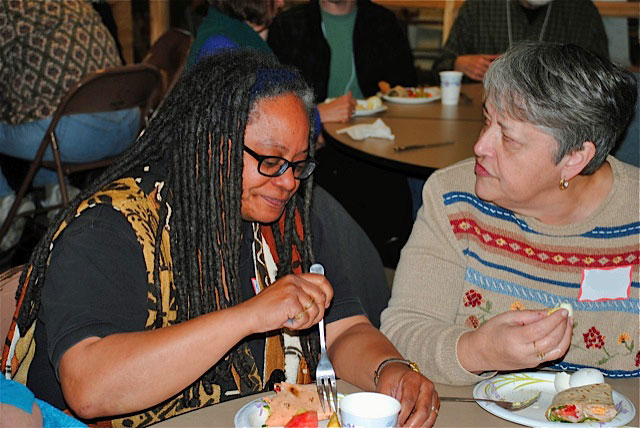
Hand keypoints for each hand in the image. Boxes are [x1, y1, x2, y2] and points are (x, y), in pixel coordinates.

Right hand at [241, 273, 332, 332]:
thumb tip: (323, 303)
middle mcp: (294, 281)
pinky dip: (298, 325)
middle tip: (308, 320)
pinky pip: (305, 318)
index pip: (321, 280)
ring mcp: (292, 290)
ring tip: (294, 322)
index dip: (328, 293)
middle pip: (321, 296)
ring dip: (307, 321)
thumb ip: (302, 295)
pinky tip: (288, 322)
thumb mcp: (285, 296)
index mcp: (294, 278)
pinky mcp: (290, 301)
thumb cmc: (265, 309)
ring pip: (314, 309)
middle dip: (318, 313)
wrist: (249, 315)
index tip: (326, 304)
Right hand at [317, 93, 355, 122]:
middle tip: (343, 110)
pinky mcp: (346, 117)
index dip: (353, 104)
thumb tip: (350, 93)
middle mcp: (348, 104)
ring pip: (351, 114)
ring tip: (341, 114)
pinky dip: (345, 119)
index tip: (352, 105)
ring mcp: (347, 110)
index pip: (355, 102)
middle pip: (353, 108)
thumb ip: (346, 97)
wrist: (325, 112)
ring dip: (347, 115)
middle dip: (350, 110)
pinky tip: (340, 117)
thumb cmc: (330, 106)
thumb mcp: (338, 99)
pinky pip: (348, 119)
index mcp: (346, 98)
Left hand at [376, 364, 438, 426]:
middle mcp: (426, 386)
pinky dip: (423, 425)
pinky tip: (414, 426)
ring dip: (419, 426)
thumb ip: (386, 401)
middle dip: (413, 424)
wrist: (398, 374)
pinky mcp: (434, 403)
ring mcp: (432, 395)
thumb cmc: (393, 379)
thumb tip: (385, 418)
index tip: (397, 423)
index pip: (410, 400)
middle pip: (423, 409)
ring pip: (430, 416)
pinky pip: (432, 418)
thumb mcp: (385, 387)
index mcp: (413, 379)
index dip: (403, 414)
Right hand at [454, 54, 499, 80]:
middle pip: (490, 71)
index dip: (497, 67)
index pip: (492, 65)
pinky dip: (485, 78)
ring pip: (486, 76)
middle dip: (494, 72)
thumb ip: (492, 56)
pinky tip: (487, 76)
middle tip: (499, 72)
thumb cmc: (473, 58)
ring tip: (493, 75)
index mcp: (481, 60)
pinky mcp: (473, 77)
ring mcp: (475, 72)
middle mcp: (478, 66)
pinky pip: (482, 79)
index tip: (501, 67)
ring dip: (490, 76)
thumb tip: (501, 55)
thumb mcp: (482, 56)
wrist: (461, 63)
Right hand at [458, 309, 572, 372]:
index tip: (563, 310)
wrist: (480, 353)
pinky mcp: (534, 365)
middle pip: (552, 340)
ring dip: (566, 336)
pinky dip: (561, 344)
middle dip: (563, 326)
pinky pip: (553, 355)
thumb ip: (528, 315)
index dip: (554, 319)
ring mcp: (531, 361)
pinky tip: (562, 333)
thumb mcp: (506, 317)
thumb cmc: (490, 332)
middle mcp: (524, 353)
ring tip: (568, 323)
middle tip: (567, 314)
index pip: (541, 329)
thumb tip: (548, 312)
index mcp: (515, 339)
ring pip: (557, 351)